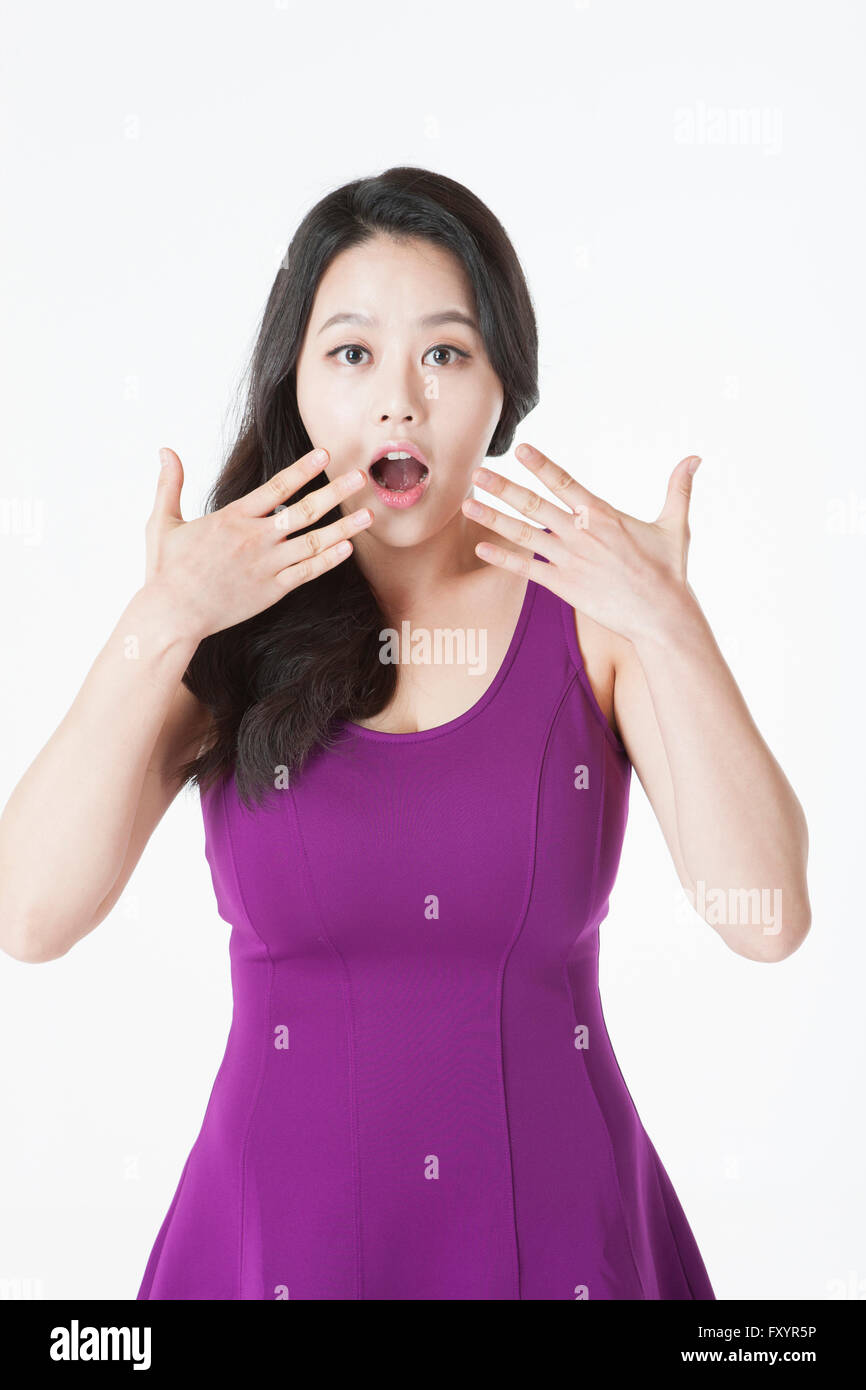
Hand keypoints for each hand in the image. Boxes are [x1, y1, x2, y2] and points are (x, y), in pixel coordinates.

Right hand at [144, 446, 372, 641]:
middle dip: (335, 492)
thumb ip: (170, 484)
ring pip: (313, 542)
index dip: (303, 469)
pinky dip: (329, 560)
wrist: (173, 614)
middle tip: (360, 477)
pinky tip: (348, 547)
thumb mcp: (163, 522)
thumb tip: (165, 450)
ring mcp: (266, 566)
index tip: (325, 454)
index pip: (276, 487)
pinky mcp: (271, 590)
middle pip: (304, 510)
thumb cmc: (167, 570)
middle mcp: (255, 539)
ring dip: (343, 527)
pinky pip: (307, 572)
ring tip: (369, 514)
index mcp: (232, 518)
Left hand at [461, 442, 701, 642]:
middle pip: (534, 504)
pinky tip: (480, 547)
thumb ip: (679, 488)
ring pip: (523, 533)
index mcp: (603, 514)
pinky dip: (503, 558)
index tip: (520, 449)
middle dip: (503, 487)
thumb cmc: (669, 571)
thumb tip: (696, 457)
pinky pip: (527, 569)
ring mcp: (570, 559)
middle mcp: (581, 533)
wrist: (661, 615)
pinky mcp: (564, 585)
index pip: (565, 482)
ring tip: (468, 504)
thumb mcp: (676, 525)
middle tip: (477, 472)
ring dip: (493, 518)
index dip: (541, 465)